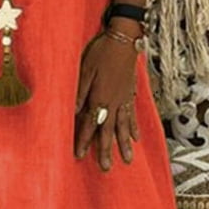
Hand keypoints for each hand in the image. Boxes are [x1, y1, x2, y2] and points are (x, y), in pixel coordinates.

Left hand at [74, 32, 140, 171]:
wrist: (124, 40)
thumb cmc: (101, 52)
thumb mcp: (84, 69)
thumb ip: (79, 92)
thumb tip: (73, 112)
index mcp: (100, 97)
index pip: (89, 124)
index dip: (84, 140)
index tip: (79, 156)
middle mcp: (113, 102)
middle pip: (108, 130)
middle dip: (106, 150)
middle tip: (106, 168)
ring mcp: (124, 99)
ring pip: (123, 126)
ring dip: (123, 144)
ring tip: (127, 160)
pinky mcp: (131, 94)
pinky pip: (132, 115)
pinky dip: (133, 128)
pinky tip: (135, 138)